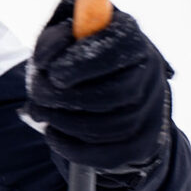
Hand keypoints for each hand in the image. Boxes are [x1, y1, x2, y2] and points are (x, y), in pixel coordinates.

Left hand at [23, 0, 172, 175]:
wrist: (103, 79)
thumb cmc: (77, 51)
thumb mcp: (63, 35)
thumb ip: (55, 39)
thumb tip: (47, 60)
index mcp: (130, 36)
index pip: (116, 50)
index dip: (81, 64)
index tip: (53, 73)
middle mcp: (150, 70)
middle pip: (117, 93)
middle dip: (68, 99)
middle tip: (38, 97)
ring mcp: (152, 108)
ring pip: (114, 126)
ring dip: (68, 123)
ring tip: (41, 113)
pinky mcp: (143, 140)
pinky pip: (113, 155)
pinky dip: (76, 149)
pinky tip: (53, 135)